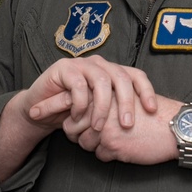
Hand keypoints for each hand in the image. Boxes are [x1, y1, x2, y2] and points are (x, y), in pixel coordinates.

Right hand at [0, 55, 157, 182]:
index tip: (152, 110)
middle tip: (126, 124)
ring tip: (98, 127)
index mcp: (112, 72)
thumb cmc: (73, 113)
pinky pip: (78, 85)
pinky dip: (80, 104)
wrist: (40, 111)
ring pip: (101, 81)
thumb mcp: (99, 114)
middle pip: (121, 77)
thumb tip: (148, 123)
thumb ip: (117, 112)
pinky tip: (76, 117)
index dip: (146, 90)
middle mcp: (100, 65)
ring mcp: (82, 64)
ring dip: (102, 107)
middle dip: (127, 102)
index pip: (136, 75)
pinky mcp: (64, 68)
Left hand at [66, 93, 179, 164]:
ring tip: (113, 141)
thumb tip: (81, 110)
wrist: (174, 127)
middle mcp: (99, 109)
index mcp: (101, 94)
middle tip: (94, 135)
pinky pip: (99, 155)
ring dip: (95, 146)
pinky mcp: (113, 145)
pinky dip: (109, 155)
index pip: (69, 106)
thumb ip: (103, 99)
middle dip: (79, 134)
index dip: (65, 114)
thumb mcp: (126, 96)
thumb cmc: (153, 112)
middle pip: (71, 127)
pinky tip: (123, 147)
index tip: (58, 117)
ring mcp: (105, 128)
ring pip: (83, 144)